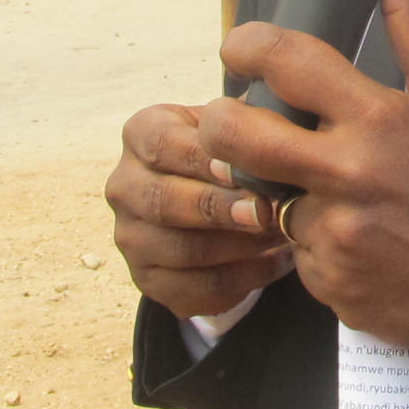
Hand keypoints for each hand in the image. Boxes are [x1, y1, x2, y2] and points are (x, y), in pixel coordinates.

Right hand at [107, 103, 297, 319]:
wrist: (213, 199)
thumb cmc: (230, 153)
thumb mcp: (234, 123)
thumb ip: (251, 120)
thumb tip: (276, 130)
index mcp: (140, 135)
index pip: (162, 144)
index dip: (202, 158)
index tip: (244, 168)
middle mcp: (126, 186)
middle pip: (163, 202)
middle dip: (218, 208)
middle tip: (263, 211)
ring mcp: (132, 238)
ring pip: (181, 250)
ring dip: (239, 246)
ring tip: (282, 234)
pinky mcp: (149, 280)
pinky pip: (197, 288)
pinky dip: (245, 278)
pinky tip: (280, 262)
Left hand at [200, 0, 408, 353]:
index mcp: (377, 119)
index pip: (283, 61)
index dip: (247, 45)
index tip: (241, 49)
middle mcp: (346, 176)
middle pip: (234, 135)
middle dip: (221, 120)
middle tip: (236, 120)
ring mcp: (332, 234)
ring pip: (265, 198)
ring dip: (285, 191)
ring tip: (335, 191)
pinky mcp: (327, 284)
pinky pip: (294, 252)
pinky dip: (313, 241)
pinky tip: (356, 235)